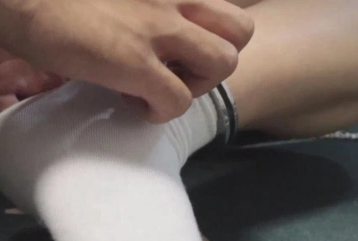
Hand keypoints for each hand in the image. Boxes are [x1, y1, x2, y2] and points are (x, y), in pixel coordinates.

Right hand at [0, 0, 253, 122]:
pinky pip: (177, 102)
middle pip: (241, 30)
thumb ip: (129, 6)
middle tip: (177, 69)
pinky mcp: (135, 64)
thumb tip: (116, 31)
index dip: (209, 30)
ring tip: (159, 88)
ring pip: (225, 63)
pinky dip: (159, 113)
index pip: (225, 2)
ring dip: (196, 85)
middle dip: (214, 59)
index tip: (176, 47)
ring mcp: (157, 30)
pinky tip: (131, 104)